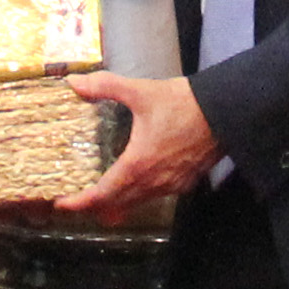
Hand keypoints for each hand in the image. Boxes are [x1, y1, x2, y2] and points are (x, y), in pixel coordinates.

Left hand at [59, 70, 215, 218]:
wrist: (225, 112)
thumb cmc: (183, 103)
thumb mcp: (141, 91)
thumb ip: (105, 87)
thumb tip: (74, 82)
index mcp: (137, 164)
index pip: (102, 194)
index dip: (80, 203)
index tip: (63, 203)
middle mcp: (153, 182)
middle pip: (116, 205)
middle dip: (94, 206)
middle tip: (75, 200)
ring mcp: (171, 186)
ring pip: (136, 204)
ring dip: (117, 203)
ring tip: (100, 194)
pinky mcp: (185, 183)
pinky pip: (155, 197)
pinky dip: (138, 197)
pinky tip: (134, 183)